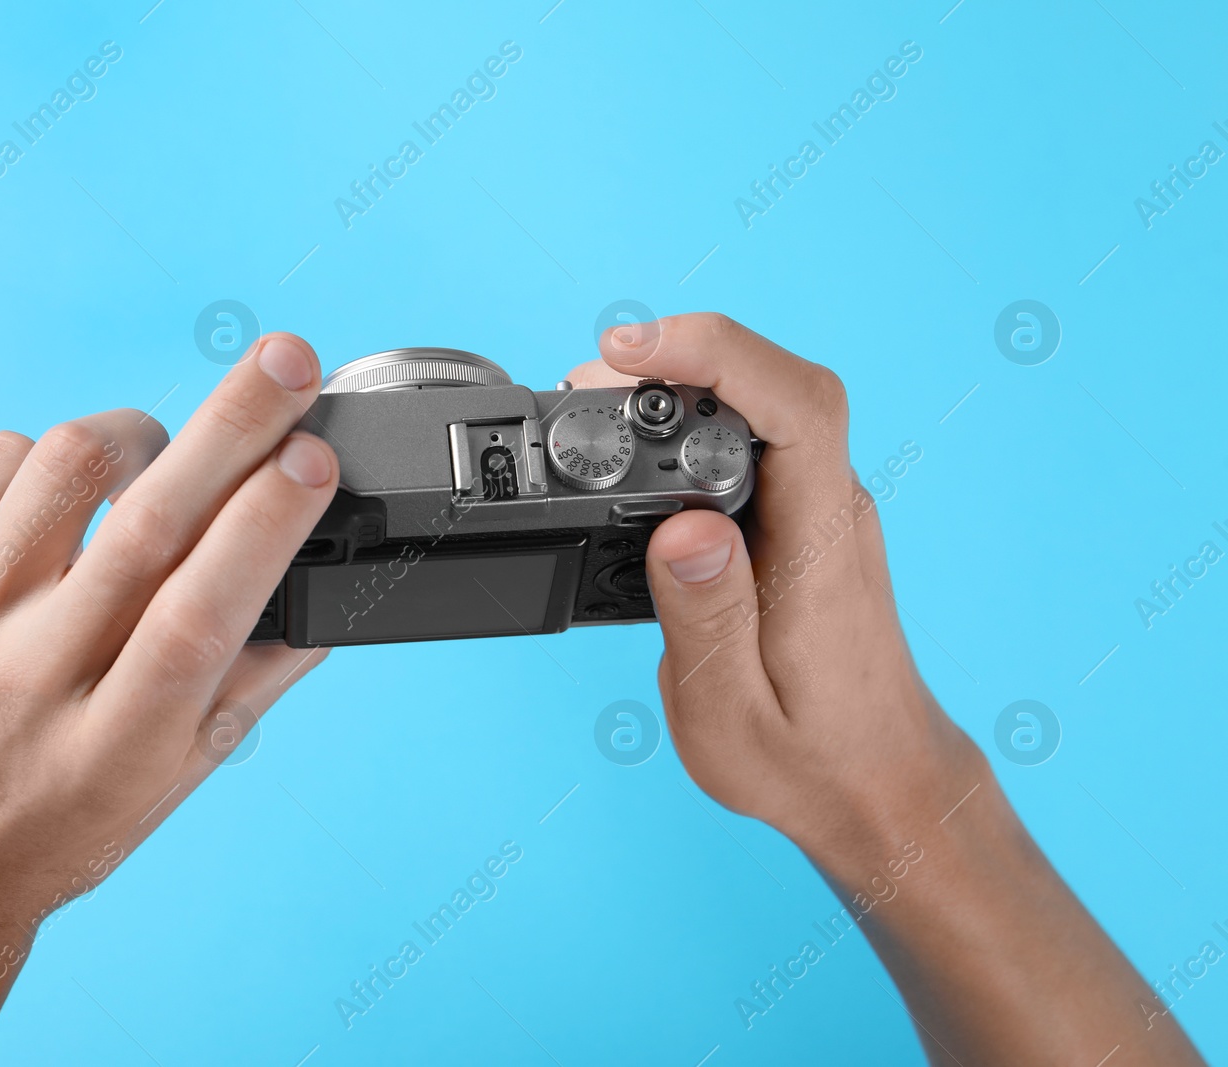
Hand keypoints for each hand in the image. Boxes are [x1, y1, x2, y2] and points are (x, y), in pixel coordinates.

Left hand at [0, 333, 338, 1063]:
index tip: (314, 460)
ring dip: (140, 437)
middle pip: (145, 523)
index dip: (264, 528)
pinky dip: (52, 458)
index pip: (199, 614)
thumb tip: (327, 591)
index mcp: (116, 742)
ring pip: (64, 466)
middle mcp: (28, 676)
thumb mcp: (173, 779)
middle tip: (288, 361)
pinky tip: (73, 497)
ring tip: (162, 459)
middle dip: (235, 425)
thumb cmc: (59, 827)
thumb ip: (257, 681)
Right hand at [567, 313, 1202, 1064]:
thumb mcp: (732, 717)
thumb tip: (681, 527)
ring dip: (682, 385)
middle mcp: (831, 511)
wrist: (879, 785)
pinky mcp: (804, 521)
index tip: (628, 352)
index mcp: (820, 550)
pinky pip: (754, 441)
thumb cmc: (810, 760)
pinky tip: (641, 448)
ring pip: (762, 406)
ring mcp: (822, 511)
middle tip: (585, 384)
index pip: (794, 406)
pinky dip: (693, 422)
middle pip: (772, 384)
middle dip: (677, 357)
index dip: (713, 354)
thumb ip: (706, 621)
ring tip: (597, 411)